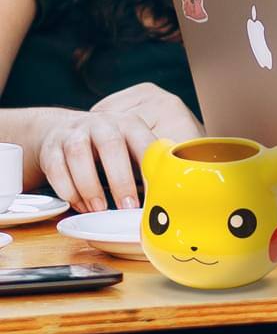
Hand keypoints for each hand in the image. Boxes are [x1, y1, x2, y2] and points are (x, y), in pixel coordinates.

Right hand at [36, 85, 200, 212]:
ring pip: (79, 155)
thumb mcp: (130, 147)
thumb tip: (168, 198)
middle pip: (111, 145)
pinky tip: (77, 204)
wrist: (64, 130)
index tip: (157, 193)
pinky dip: (67, 189)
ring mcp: (75, 133)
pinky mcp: (51, 147)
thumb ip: (146, 166)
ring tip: (100, 209)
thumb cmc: (109, 146)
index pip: (144, 142)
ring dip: (90, 185)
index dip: (150, 168)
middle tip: (128, 207)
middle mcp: (103, 123)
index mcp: (130, 124)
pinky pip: (56, 167)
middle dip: (120, 179)